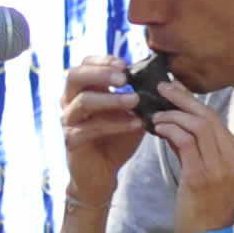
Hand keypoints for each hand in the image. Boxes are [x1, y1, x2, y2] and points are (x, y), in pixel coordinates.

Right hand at [58, 57, 152, 197]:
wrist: (102, 172)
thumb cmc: (116, 138)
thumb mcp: (131, 113)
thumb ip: (140, 94)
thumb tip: (165, 77)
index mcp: (83, 90)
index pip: (84, 64)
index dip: (103, 60)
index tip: (125, 64)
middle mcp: (70, 102)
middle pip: (74, 75)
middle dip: (101, 73)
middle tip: (125, 78)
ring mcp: (68, 121)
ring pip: (83, 101)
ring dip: (112, 98)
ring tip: (136, 100)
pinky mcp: (71, 140)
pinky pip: (91, 128)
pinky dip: (116, 124)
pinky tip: (136, 124)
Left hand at [153, 95, 233, 232]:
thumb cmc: (205, 208)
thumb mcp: (209, 174)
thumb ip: (197, 148)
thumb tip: (176, 121)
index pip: (218, 122)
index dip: (195, 105)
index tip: (176, 93)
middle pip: (210, 119)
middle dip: (184, 100)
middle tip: (164, 88)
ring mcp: (221, 169)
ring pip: (198, 127)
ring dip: (174, 115)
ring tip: (156, 113)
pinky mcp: (201, 177)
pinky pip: (185, 142)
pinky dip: (170, 130)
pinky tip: (158, 127)